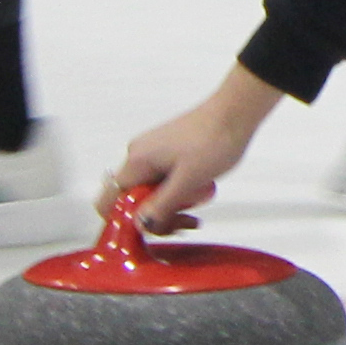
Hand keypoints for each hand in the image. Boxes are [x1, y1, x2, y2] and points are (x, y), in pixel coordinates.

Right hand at [113, 68, 282, 231]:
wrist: (235, 114)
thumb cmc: (214, 139)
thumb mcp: (187, 181)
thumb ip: (161, 206)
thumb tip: (140, 225)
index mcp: (137, 161)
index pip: (110, 199)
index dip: (123, 221)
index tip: (148, 231)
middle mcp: (138, 157)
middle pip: (133, 201)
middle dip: (157, 217)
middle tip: (185, 223)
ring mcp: (152, 155)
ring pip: (150, 195)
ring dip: (171, 207)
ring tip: (196, 206)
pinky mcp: (166, 155)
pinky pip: (163, 185)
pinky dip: (177, 195)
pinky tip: (197, 195)